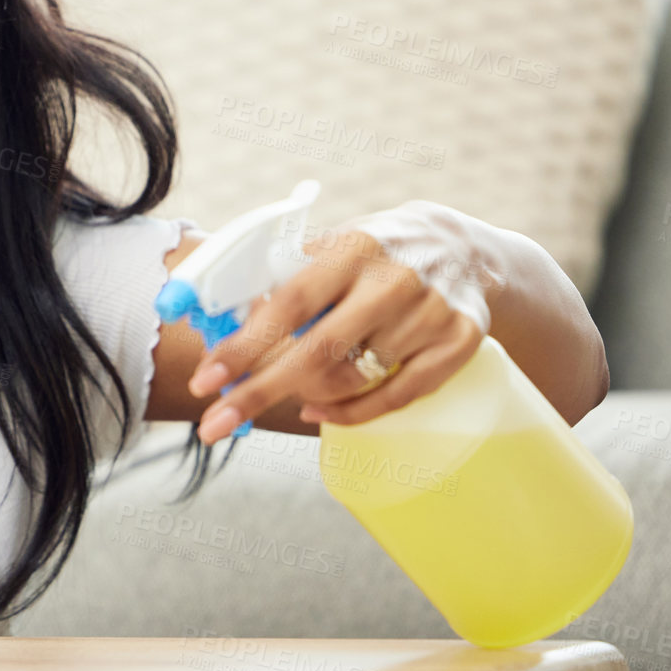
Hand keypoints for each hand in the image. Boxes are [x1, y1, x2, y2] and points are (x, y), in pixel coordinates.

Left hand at [188, 209, 492, 443]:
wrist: (465, 248)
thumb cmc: (374, 251)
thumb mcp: (331, 245)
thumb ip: (282, 277)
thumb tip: (221, 320)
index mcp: (352, 248)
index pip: (290, 304)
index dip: (244, 346)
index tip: (205, 378)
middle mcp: (394, 281)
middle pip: (317, 353)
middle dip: (258, 393)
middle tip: (215, 425)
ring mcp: (431, 315)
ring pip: (352, 380)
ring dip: (305, 395)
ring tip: (287, 391)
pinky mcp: (458, 344)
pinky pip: (394, 398)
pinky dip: (347, 412)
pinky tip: (317, 409)